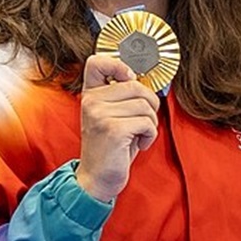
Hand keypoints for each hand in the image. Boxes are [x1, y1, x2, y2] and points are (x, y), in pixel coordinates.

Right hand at [76, 54, 159, 201]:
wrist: (97, 178)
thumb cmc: (111, 146)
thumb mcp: (112, 115)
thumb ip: (122, 95)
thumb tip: (144, 79)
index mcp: (90, 94)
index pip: (96, 61)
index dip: (118, 65)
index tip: (128, 79)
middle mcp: (91, 101)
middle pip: (136, 86)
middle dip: (149, 105)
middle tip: (142, 122)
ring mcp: (100, 114)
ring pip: (145, 105)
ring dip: (150, 123)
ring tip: (138, 135)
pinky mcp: (113, 129)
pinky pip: (146, 122)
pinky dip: (150, 135)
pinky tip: (139, 144)